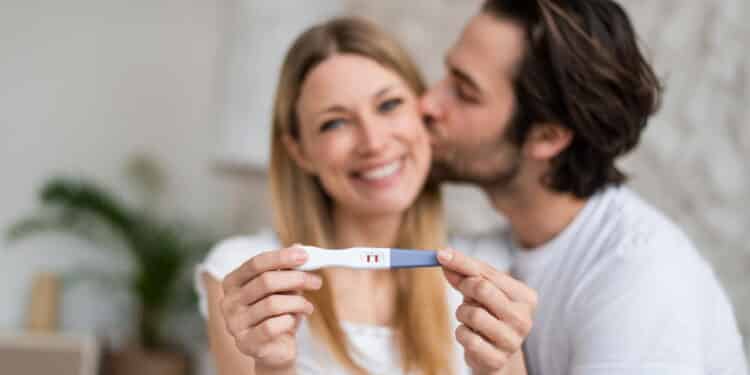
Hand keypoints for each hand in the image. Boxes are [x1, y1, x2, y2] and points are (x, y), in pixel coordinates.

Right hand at [221, 246, 322, 370]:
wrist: (274, 349)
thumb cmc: (277, 313)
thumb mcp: (283, 288)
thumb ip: (287, 268)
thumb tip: (299, 247)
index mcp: (233, 282)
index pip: (256, 263)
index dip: (281, 257)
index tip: (305, 256)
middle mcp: (228, 302)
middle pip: (266, 281)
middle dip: (296, 279)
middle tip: (316, 281)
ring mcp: (234, 324)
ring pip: (273, 304)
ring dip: (297, 303)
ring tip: (307, 306)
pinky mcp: (246, 343)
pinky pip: (273, 326)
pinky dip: (290, 320)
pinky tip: (294, 320)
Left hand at [438, 249, 537, 374]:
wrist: (494, 354)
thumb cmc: (489, 316)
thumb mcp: (480, 292)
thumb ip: (465, 274)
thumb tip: (445, 259)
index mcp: (525, 297)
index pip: (488, 272)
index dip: (462, 263)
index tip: (441, 254)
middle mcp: (523, 318)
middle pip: (483, 288)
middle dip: (465, 287)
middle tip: (463, 292)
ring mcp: (512, 341)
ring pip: (474, 314)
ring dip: (462, 314)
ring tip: (469, 319)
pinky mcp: (497, 359)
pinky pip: (468, 338)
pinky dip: (462, 334)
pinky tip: (470, 335)